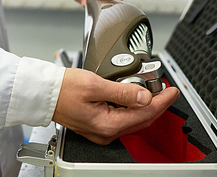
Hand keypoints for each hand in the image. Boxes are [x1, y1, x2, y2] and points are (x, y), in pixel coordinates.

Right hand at [52, 68, 179, 144]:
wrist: (44, 94)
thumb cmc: (63, 89)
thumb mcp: (96, 85)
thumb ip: (123, 92)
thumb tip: (145, 97)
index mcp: (107, 124)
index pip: (144, 113)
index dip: (162, 101)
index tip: (172, 90)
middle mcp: (106, 132)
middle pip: (142, 120)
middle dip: (159, 105)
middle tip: (168, 91)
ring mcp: (102, 131)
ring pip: (134, 120)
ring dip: (147, 107)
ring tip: (157, 92)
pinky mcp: (99, 125)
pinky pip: (124, 119)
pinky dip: (134, 109)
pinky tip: (138, 99)